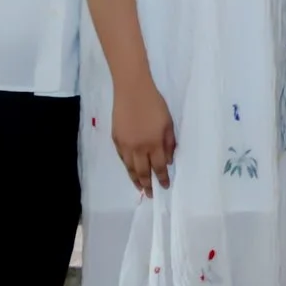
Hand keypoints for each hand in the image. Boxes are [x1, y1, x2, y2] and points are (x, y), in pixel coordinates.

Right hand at [114, 80, 177, 194]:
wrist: (132, 91)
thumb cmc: (154, 104)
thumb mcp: (168, 122)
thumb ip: (169, 143)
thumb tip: (168, 160)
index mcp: (154, 143)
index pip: (159, 167)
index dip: (162, 178)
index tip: (165, 187)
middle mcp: (139, 148)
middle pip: (142, 171)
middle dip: (147, 185)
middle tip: (150, 194)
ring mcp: (125, 145)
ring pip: (130, 168)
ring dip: (135, 179)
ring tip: (139, 188)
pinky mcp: (116, 139)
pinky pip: (122, 158)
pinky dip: (127, 166)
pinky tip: (130, 170)